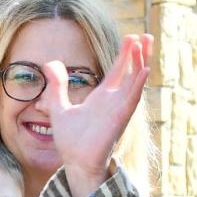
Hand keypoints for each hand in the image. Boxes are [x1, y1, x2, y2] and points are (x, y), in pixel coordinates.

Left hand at [45, 33, 151, 193]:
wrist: (75, 161)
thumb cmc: (71, 139)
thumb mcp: (59, 106)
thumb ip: (56, 85)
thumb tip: (49, 63)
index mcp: (103, 97)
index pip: (118, 71)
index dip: (126, 54)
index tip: (132, 37)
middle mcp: (114, 101)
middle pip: (131, 72)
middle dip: (139, 54)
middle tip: (146, 35)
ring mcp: (119, 108)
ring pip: (135, 81)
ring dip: (140, 63)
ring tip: (144, 43)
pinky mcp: (120, 118)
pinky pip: (132, 98)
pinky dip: (139, 84)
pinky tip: (145, 69)